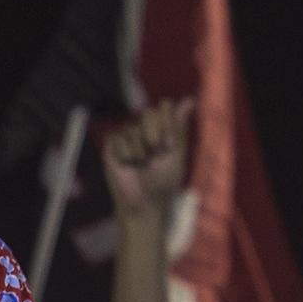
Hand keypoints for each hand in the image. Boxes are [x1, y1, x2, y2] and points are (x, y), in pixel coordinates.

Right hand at [103, 97, 193, 217]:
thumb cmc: (164, 181)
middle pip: (148, 112)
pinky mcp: (112, 144)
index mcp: (165, 128)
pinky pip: (117, 137)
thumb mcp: (176, 154)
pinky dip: (125, 154)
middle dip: (153, 134)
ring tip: (140, 165)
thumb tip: (190, 99)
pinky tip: (127, 165)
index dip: (166, 122)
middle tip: (155, 154)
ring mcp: (128, 134)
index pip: (164, 107)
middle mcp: (146, 128)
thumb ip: (179, 127)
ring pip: (132, 128)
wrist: (143, 202)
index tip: (168, 143)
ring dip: (139, 150)